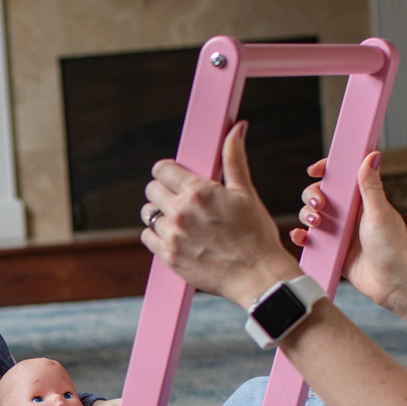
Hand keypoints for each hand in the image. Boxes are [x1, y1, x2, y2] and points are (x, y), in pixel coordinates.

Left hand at [144, 121, 298, 307]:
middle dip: (164, 191)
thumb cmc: (257, 235)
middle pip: (152, 190)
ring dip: (160, 214)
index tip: (175, 176)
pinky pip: (148, 237)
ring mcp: (172, 236)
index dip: (168, 171)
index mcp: (198, 192)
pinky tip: (176, 236)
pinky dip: (157, 235)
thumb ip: (234, 160)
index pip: (162, 169)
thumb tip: (236, 128)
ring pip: (148, 214)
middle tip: (181, 199)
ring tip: (180, 220)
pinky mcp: (168, 257)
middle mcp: (180, 212)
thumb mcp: (247, 193)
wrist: (258, 278)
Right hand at [292, 150, 406, 310]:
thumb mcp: (380, 214)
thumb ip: (371, 186)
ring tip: (314, 223)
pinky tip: (300, 237)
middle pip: (322, 195)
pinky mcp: (332, 250)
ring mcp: (339, 232)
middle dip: (313, 195)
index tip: (316, 170)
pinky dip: (301, 236)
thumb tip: (372, 155)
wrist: (392, 284)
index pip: (342, 177)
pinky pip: (311, 240)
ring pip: (313, 215)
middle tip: (319, 204)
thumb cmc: (393, 249)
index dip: (328, 170)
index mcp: (363, 200)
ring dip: (306, 214)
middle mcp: (350, 214)